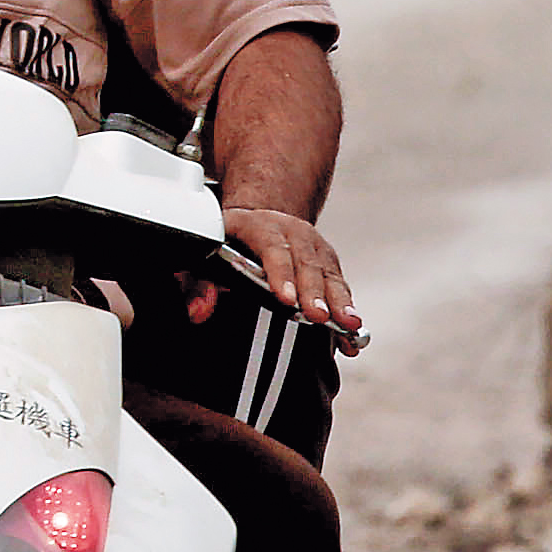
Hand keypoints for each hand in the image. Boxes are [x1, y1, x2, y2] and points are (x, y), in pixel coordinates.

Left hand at [208, 208, 363, 347]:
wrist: (259, 219)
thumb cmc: (231, 240)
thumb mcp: (209, 252)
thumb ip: (199, 282)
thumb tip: (198, 310)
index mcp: (260, 226)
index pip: (272, 248)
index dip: (280, 273)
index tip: (286, 298)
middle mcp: (293, 232)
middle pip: (306, 262)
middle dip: (313, 292)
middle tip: (317, 316)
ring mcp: (314, 246)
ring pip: (329, 274)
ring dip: (339, 301)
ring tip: (347, 325)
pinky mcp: (328, 262)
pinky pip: (340, 286)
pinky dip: (346, 309)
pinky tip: (352, 332)